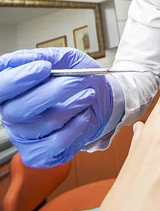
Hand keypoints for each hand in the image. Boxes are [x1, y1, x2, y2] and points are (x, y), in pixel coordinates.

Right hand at [0, 48, 112, 166]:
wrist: (97, 100)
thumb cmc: (76, 78)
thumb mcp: (63, 59)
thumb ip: (45, 56)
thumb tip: (30, 59)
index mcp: (10, 90)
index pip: (0, 87)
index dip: (18, 78)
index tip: (44, 67)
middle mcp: (11, 114)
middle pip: (19, 109)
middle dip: (54, 91)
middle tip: (79, 79)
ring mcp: (24, 136)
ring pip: (45, 123)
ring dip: (73, 105)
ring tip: (88, 94)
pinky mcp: (40, 154)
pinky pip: (57, 142)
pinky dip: (77, 125)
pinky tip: (84, 115)